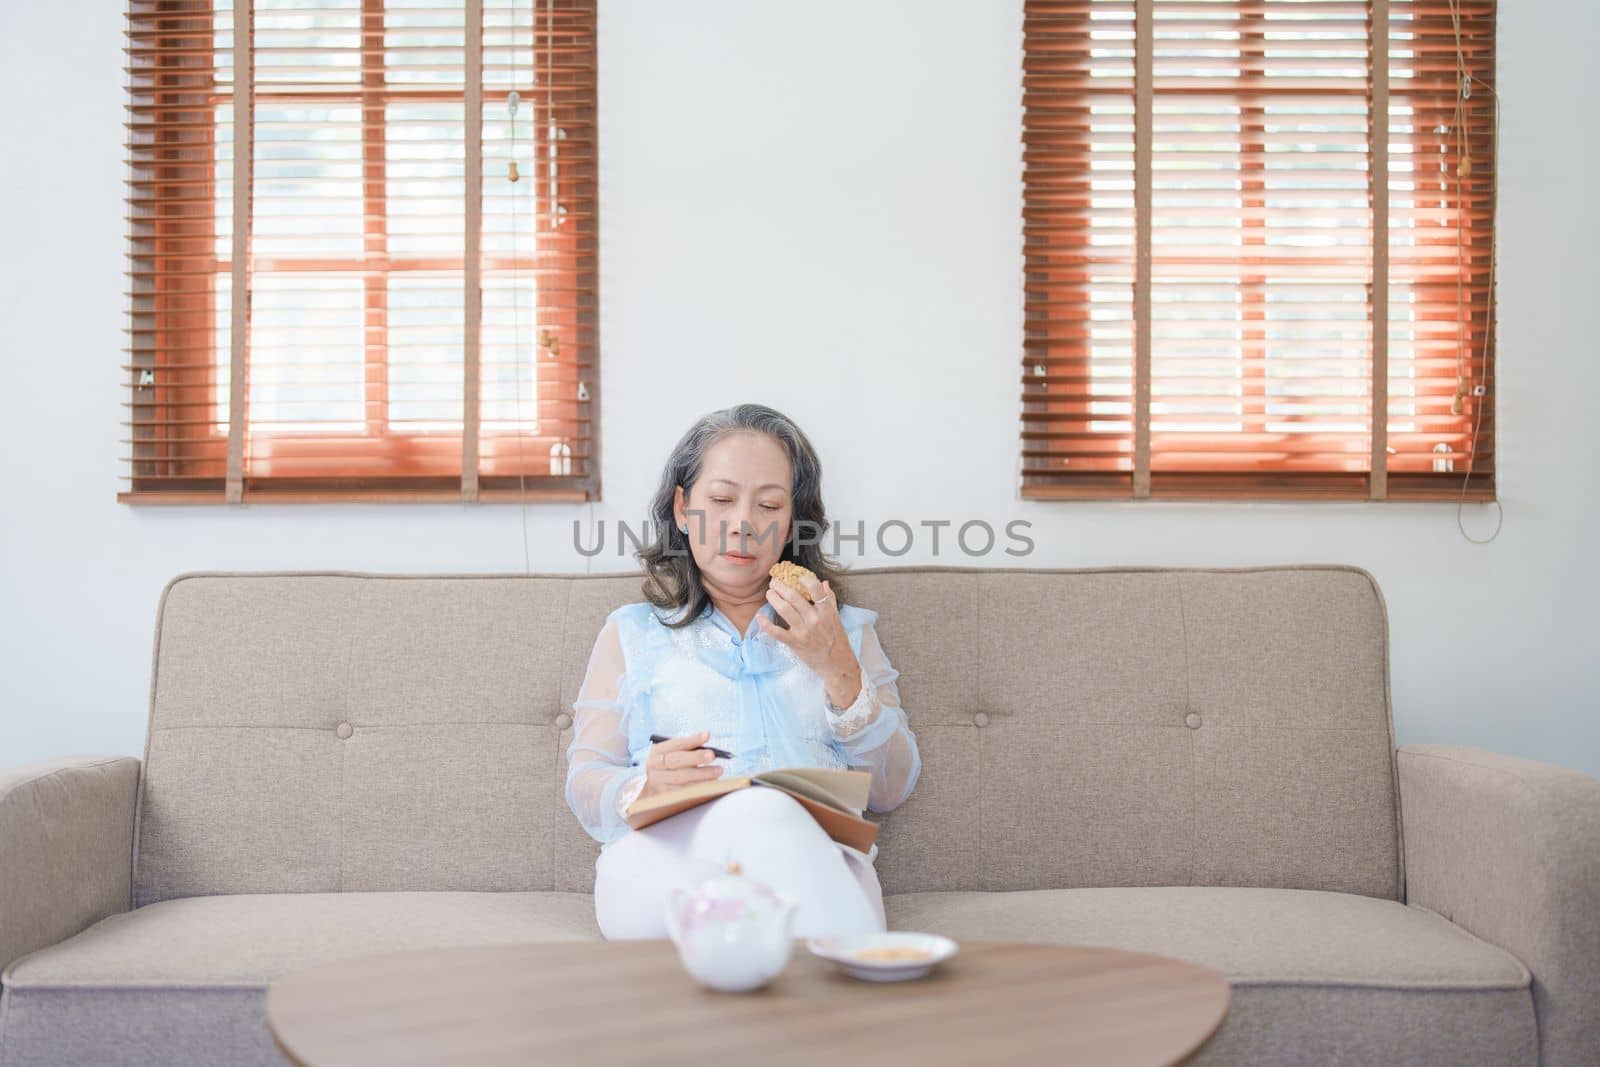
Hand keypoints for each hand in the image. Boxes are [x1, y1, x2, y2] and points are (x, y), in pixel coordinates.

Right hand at [639, 730, 722, 800]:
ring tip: (718, 771)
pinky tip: (711, 784)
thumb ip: (688, 747)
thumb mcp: (673, 755)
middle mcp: (654, 766)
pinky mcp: (664, 797)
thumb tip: (706, 737)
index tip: (706, 735)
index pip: (675, 744)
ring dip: (702, 774)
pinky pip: (684, 792)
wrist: (654, 791)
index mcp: (657, 752)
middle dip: (696, 757)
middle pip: (676, 761)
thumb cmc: (670, 768)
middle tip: (713, 755)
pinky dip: (699, 787)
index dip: (691, 740)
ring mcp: (657, 783)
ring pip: (681, 778)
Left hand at [757, 576, 862, 706]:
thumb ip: (830, 598)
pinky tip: (760, 617)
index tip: (796, 576)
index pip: (814, 588)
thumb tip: (824, 582)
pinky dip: (766, 625)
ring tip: (769, 593)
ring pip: (785, 610)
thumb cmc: (837, 640)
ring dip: (774, 599)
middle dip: (781, 587)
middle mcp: (814, 619)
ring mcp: (804, 631)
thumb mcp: (836, 617)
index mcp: (826, 611)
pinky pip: (777, 632)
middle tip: (775, 583)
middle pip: (794, 597)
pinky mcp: (795, 642)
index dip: (803, 579)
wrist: (836, 663)